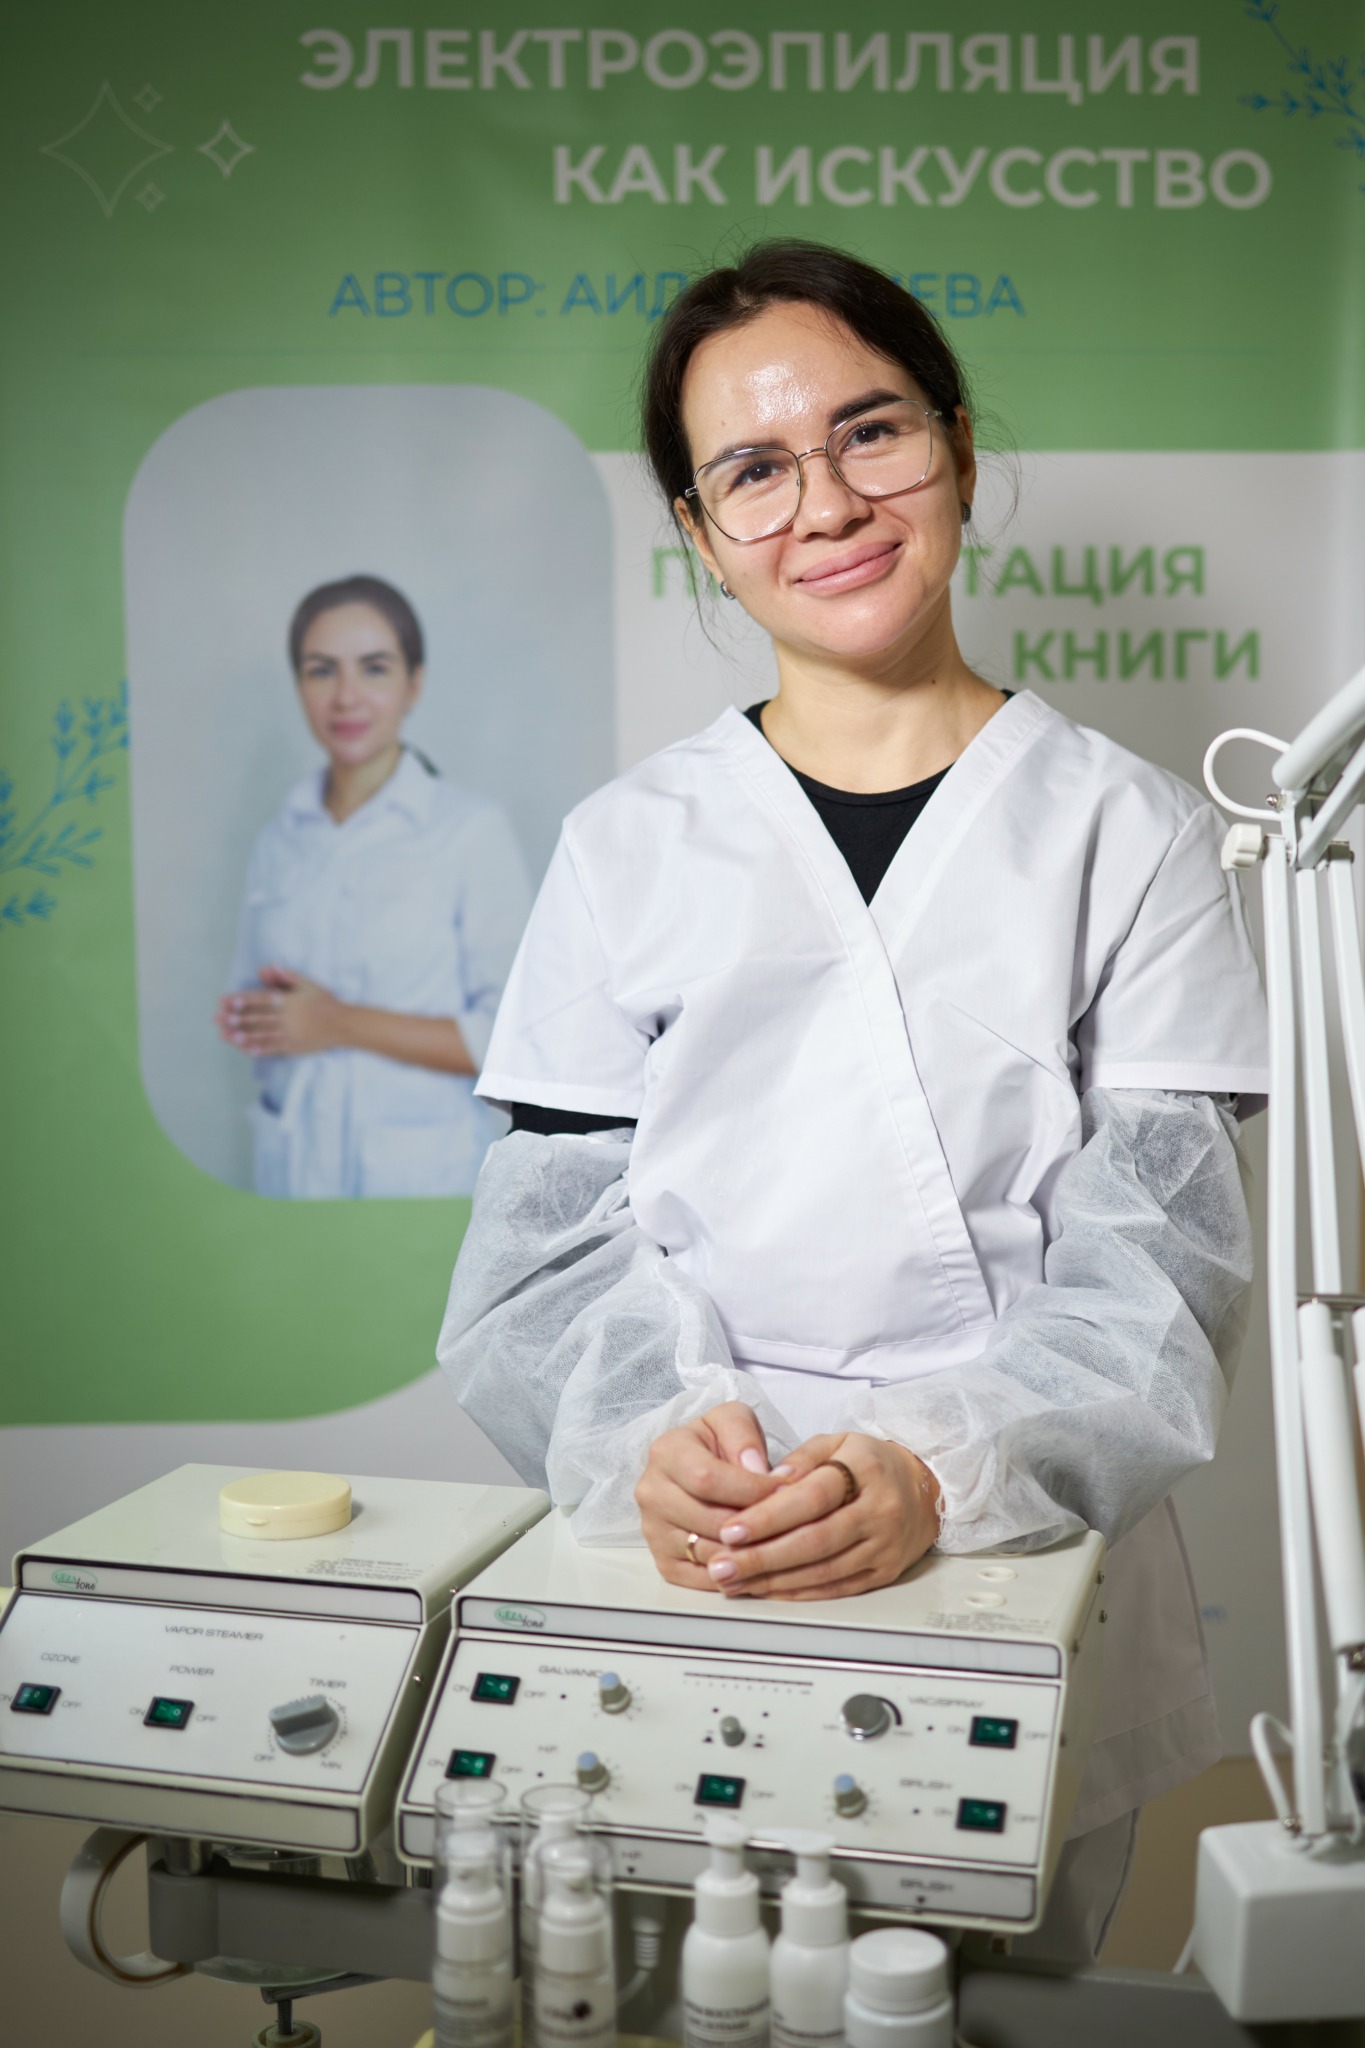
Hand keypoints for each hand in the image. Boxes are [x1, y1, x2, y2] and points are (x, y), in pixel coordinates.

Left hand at [215, 966, 347, 1057]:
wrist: (343, 1025)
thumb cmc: (325, 1001)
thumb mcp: (307, 983)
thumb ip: (286, 976)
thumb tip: (266, 968)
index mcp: (288, 1001)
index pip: (259, 999)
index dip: (240, 1000)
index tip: (224, 1001)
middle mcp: (287, 1018)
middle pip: (256, 1018)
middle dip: (235, 1019)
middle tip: (217, 1019)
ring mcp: (289, 1034)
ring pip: (261, 1034)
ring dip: (241, 1035)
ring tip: (225, 1035)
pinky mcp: (293, 1047)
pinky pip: (272, 1048)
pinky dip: (257, 1048)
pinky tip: (244, 1048)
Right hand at [635, 1402, 791, 1587]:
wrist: (696, 1468)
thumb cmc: (718, 1444)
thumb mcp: (732, 1420)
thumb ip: (743, 1434)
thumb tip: (755, 1469)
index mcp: (666, 1452)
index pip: (707, 1479)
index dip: (751, 1489)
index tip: (784, 1490)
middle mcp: (651, 1492)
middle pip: (709, 1521)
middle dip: (755, 1524)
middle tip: (787, 1520)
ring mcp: (653, 1530)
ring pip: (708, 1553)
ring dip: (748, 1552)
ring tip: (777, 1539)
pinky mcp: (663, 1561)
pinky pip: (703, 1578)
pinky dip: (735, 1575)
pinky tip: (757, 1559)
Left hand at [698, 1432, 940, 1601]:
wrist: (925, 1489)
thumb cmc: (871, 1463)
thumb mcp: (837, 1442)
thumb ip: (801, 1459)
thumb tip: (767, 1482)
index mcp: (865, 1470)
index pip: (812, 1498)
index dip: (769, 1516)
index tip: (731, 1529)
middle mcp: (879, 1510)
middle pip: (815, 1540)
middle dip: (762, 1557)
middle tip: (723, 1565)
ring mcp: (884, 1546)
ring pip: (823, 1571)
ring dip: (774, 1581)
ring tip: (735, 1581)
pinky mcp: (884, 1572)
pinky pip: (836, 1588)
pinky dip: (799, 1592)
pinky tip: (768, 1590)